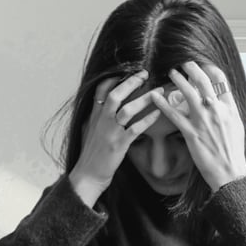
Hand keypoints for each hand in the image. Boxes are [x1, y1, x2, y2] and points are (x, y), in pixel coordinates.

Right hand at [71, 69, 162, 194]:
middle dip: (131, 82)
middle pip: (115, 95)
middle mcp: (101, 121)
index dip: (113, 78)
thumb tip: (100, 106)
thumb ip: (96, 117)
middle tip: (145, 73)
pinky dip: (147, 120)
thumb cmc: (90, 155)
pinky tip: (158, 114)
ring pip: (127, 110)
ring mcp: (110, 132)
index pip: (100, 91)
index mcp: (94, 116)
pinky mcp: (118, 145)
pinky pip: (135, 129)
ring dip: (144, 99)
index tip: (126, 70)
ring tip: (158, 91)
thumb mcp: (89, 131)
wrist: (87, 175)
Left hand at [149, 61, 245, 191]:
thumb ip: (228, 110)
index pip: (221, 80)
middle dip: (192, 69)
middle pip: (203, 81)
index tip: (202, 64)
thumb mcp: (236, 125)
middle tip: (184, 63)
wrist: (229, 171)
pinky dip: (163, 103)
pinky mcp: (191, 132)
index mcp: (230, 108)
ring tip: (171, 72)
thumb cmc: (232, 151)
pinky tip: (155, 96)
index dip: (210, 69)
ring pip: (188, 93)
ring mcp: (203, 121)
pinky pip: (174, 114)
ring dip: (178, 80)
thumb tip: (223, 99)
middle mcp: (217, 110)